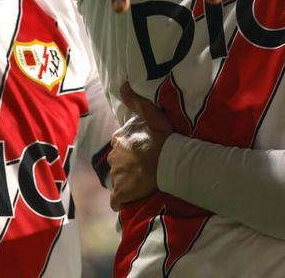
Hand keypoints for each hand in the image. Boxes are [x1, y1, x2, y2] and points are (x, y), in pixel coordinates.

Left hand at [107, 82, 174, 209]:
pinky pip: (117, 200)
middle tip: (145, 167)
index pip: (121, 145)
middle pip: (118, 162)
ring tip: (143, 181)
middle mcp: (113, 157)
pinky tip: (131, 198)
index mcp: (118, 139)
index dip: (132, 149)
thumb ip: (135, 100)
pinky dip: (122, 199)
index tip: (144, 152)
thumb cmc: (163, 138)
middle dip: (128, 165)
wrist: (171, 162)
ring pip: (118, 178)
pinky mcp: (121, 193)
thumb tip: (123, 84)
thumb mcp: (151, 114)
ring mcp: (116, 176)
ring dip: (127, 180)